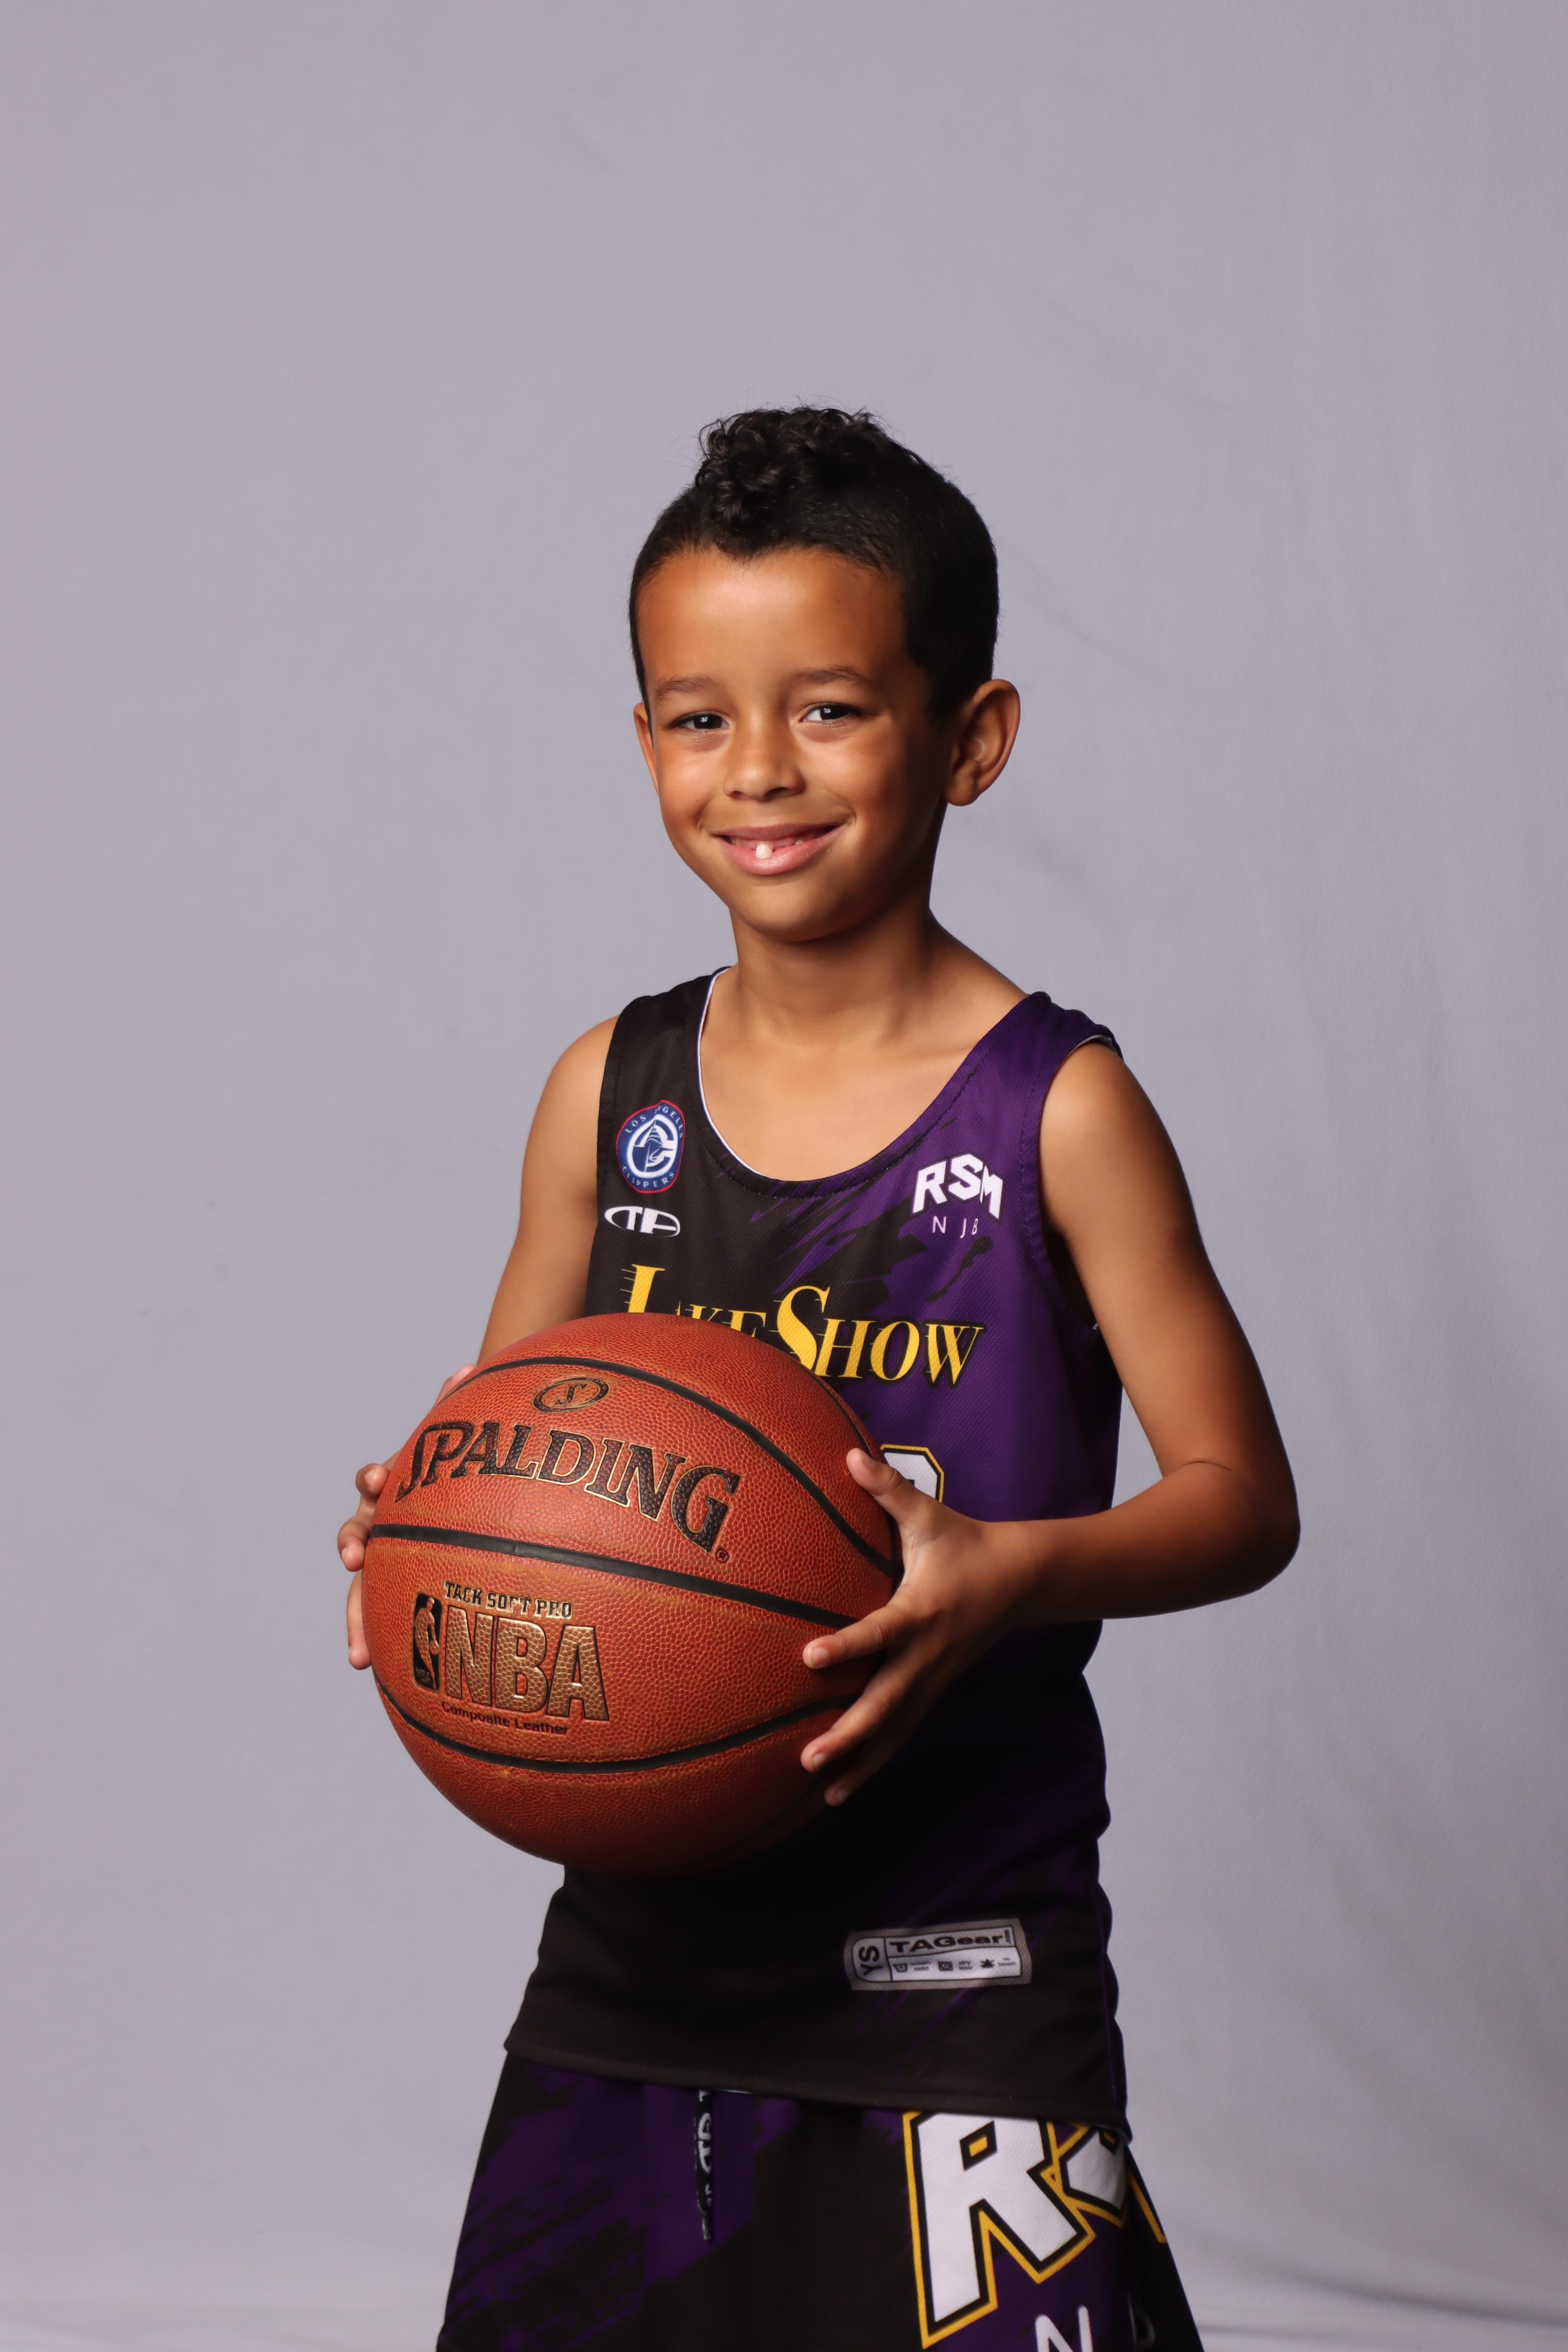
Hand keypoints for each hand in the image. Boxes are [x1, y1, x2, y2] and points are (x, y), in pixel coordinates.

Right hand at [338, 1367, 475, 1669]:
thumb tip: (467, 1366)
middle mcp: (379, 1529)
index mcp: (390, 1493)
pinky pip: (387, 1619)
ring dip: (357, 1623)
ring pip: (363, 1593)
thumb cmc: (455, 1473)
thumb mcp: (455, 1444)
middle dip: (349, 1555)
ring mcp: (385, 1564)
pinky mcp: (398, 1593)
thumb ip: (455, 1409)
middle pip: (356, 1544)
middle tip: (352, 1565)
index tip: (377, 1479)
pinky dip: (379, 1642)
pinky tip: (380, 1672)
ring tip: (359, 1656)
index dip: (372, 1483)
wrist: (453, 1502)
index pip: (371, 1487)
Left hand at [800, 1450, 1046, 1803]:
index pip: (881, 1632)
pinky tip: (844, 1789)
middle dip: (850, 1733)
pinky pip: (903, 1731)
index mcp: (922, 1611)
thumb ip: (887, 1488)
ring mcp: (934, 1678)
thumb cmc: (967, 1542)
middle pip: (887, 1703)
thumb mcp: (929, 1514)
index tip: (810, 1657)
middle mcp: (928, 1654)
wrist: (1023, 1579)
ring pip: (896, 1730)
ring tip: (824, 1796)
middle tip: (809, 1757)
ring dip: (861, 1763)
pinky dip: (876, 1761)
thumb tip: (849, 1453)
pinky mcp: (934, 1690)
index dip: (848, 1645)